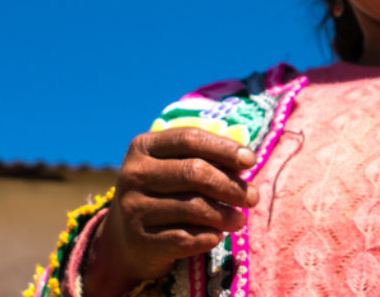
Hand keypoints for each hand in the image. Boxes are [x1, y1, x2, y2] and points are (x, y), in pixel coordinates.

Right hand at [82, 128, 258, 296]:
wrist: (126, 239)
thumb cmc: (165, 193)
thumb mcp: (177, 166)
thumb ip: (207, 158)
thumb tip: (245, 161)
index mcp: (144, 146)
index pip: (191, 139)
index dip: (225, 148)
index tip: (251, 161)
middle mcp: (134, 174)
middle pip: (195, 172)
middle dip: (231, 185)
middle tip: (253, 197)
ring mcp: (133, 208)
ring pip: (193, 207)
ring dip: (225, 215)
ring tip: (240, 220)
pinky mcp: (138, 240)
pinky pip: (184, 238)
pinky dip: (208, 237)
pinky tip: (217, 236)